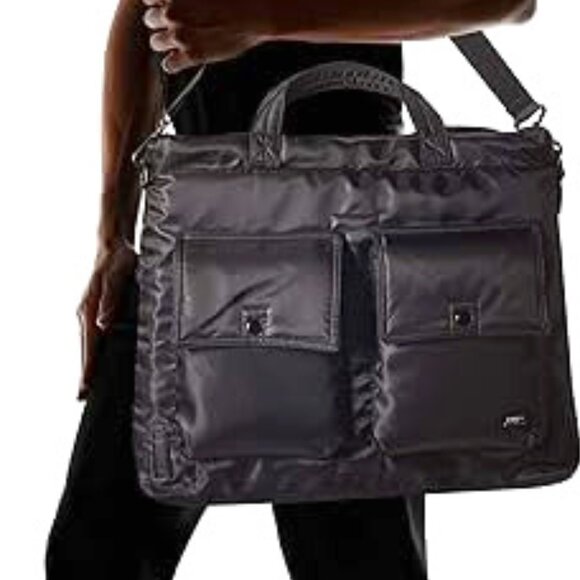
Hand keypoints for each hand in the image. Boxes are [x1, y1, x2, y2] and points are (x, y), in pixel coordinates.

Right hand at [76, 239, 136, 399]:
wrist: (114, 244)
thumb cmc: (118, 260)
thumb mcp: (118, 277)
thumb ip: (111, 299)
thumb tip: (102, 324)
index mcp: (90, 309)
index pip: (89, 345)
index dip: (88, 367)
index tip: (85, 387)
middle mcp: (87, 313)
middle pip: (86, 348)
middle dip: (85, 371)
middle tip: (83, 395)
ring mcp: (91, 312)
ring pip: (89, 343)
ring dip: (89, 362)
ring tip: (89, 384)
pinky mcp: (97, 310)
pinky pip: (94, 335)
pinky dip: (94, 350)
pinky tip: (100, 358)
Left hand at [141, 0, 271, 72]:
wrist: (255, 13)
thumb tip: (182, 2)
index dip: (158, 3)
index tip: (168, 6)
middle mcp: (172, 14)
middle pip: (150, 20)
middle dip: (160, 22)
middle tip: (177, 24)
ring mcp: (181, 36)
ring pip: (156, 43)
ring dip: (165, 42)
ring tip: (179, 42)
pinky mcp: (192, 56)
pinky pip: (169, 65)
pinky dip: (173, 63)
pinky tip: (181, 59)